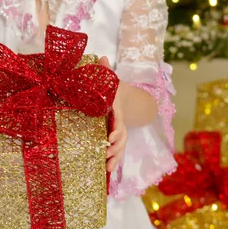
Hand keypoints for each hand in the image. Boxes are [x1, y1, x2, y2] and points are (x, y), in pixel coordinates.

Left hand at [99, 56, 127, 172]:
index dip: (116, 128)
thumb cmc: (113, 89)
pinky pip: (116, 151)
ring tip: (107, 167)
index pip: (118, 119)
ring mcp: (119, 132)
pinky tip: (106, 172)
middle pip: (121, 136)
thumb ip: (104, 70)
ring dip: (115, 157)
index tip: (111, 136)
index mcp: (116, 108)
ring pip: (120, 146)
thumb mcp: (110, 79)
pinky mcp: (115, 139)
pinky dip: (113, 161)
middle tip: (106, 153)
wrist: (126, 97)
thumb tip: (102, 56)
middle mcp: (120, 122)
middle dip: (115, 146)